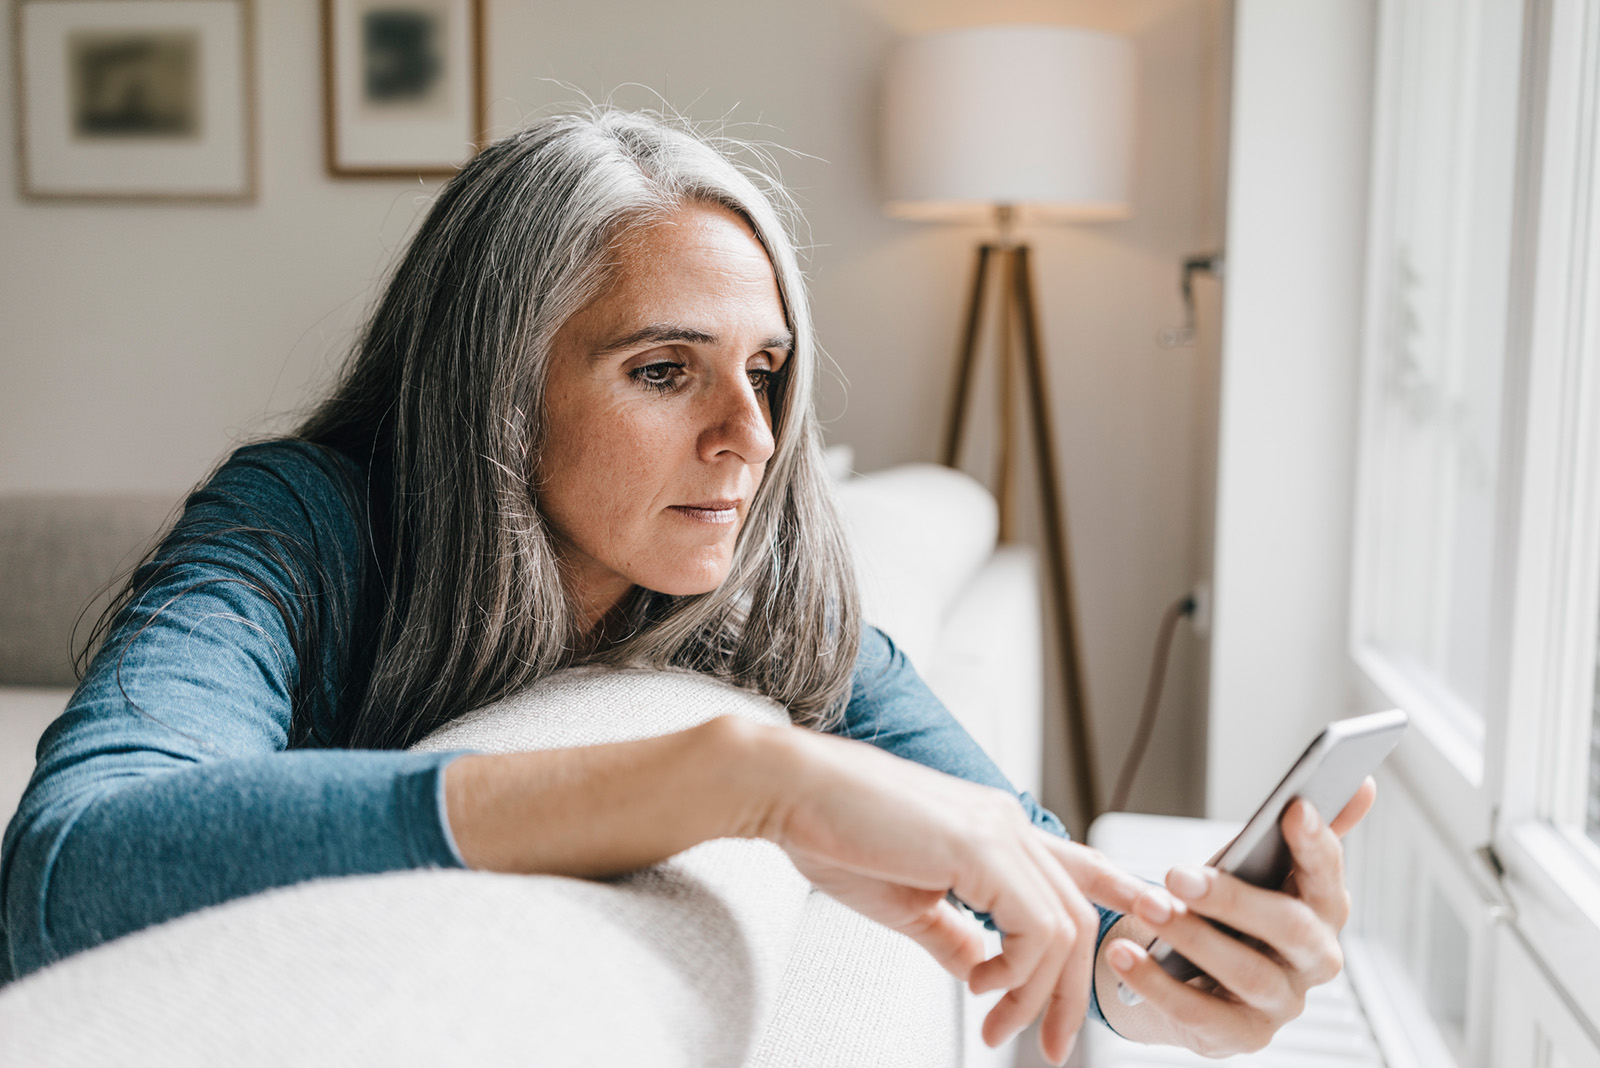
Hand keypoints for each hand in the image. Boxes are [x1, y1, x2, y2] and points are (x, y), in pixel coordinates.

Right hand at [759, 727, 1148, 1065]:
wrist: (787, 793)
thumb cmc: (830, 833)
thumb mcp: (903, 901)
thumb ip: (950, 934)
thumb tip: (979, 969)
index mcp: (990, 827)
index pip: (1075, 863)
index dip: (1120, 890)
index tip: (1152, 919)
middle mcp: (1006, 823)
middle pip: (1076, 915)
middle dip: (1071, 991)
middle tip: (1051, 1045)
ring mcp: (998, 831)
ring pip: (1063, 928)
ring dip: (1036, 992)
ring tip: (997, 1023)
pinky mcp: (980, 847)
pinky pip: (1034, 927)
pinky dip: (1018, 970)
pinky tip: (982, 984)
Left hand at [1097, 777, 1377, 1055]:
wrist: (1194, 977)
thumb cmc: (1231, 913)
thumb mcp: (1258, 868)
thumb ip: (1304, 834)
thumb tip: (1364, 785)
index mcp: (1323, 911)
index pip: (1329, 876)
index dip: (1316, 844)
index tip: (1294, 808)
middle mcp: (1314, 960)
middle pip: (1289, 927)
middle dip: (1233, 898)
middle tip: (1178, 875)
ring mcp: (1282, 1003)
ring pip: (1245, 971)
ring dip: (1191, 937)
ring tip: (1147, 907)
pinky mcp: (1242, 1037)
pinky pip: (1200, 1012)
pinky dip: (1157, 983)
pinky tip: (1123, 956)